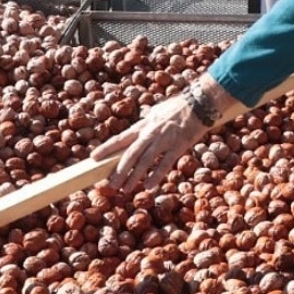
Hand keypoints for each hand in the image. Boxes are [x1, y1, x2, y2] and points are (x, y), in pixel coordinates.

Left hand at [90, 92, 206, 193]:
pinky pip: (165, 163)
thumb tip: (138, 129)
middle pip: (130, 153)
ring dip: (134, 176)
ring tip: (125, 190)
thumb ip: (147, 122)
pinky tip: (149, 187)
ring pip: (145, 160)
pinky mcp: (178, 145)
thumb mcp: (157, 112)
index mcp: (144, 124)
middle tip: (109, 184)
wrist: (200, 103)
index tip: (93, 157)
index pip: (121, 138)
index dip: (106, 148)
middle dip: (118, 170)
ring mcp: (164, 139)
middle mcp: (151, 132)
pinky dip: (156, 175)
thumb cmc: (179, 107)